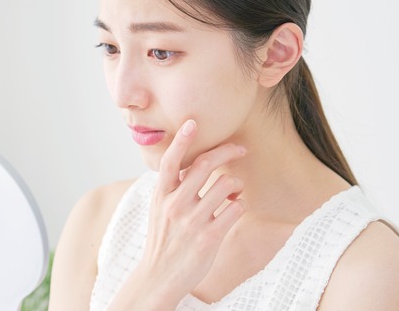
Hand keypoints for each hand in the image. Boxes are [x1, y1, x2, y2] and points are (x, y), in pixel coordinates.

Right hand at [112, 120, 245, 308]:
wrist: (158, 277)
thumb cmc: (162, 240)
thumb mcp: (159, 209)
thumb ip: (174, 188)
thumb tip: (201, 168)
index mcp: (161, 195)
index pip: (170, 161)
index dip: (181, 140)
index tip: (192, 122)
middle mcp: (175, 204)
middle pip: (204, 165)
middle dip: (227, 151)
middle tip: (240, 148)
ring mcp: (192, 221)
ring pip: (225, 184)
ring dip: (236, 183)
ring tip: (235, 190)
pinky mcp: (209, 237)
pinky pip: (235, 208)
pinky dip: (240, 203)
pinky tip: (235, 206)